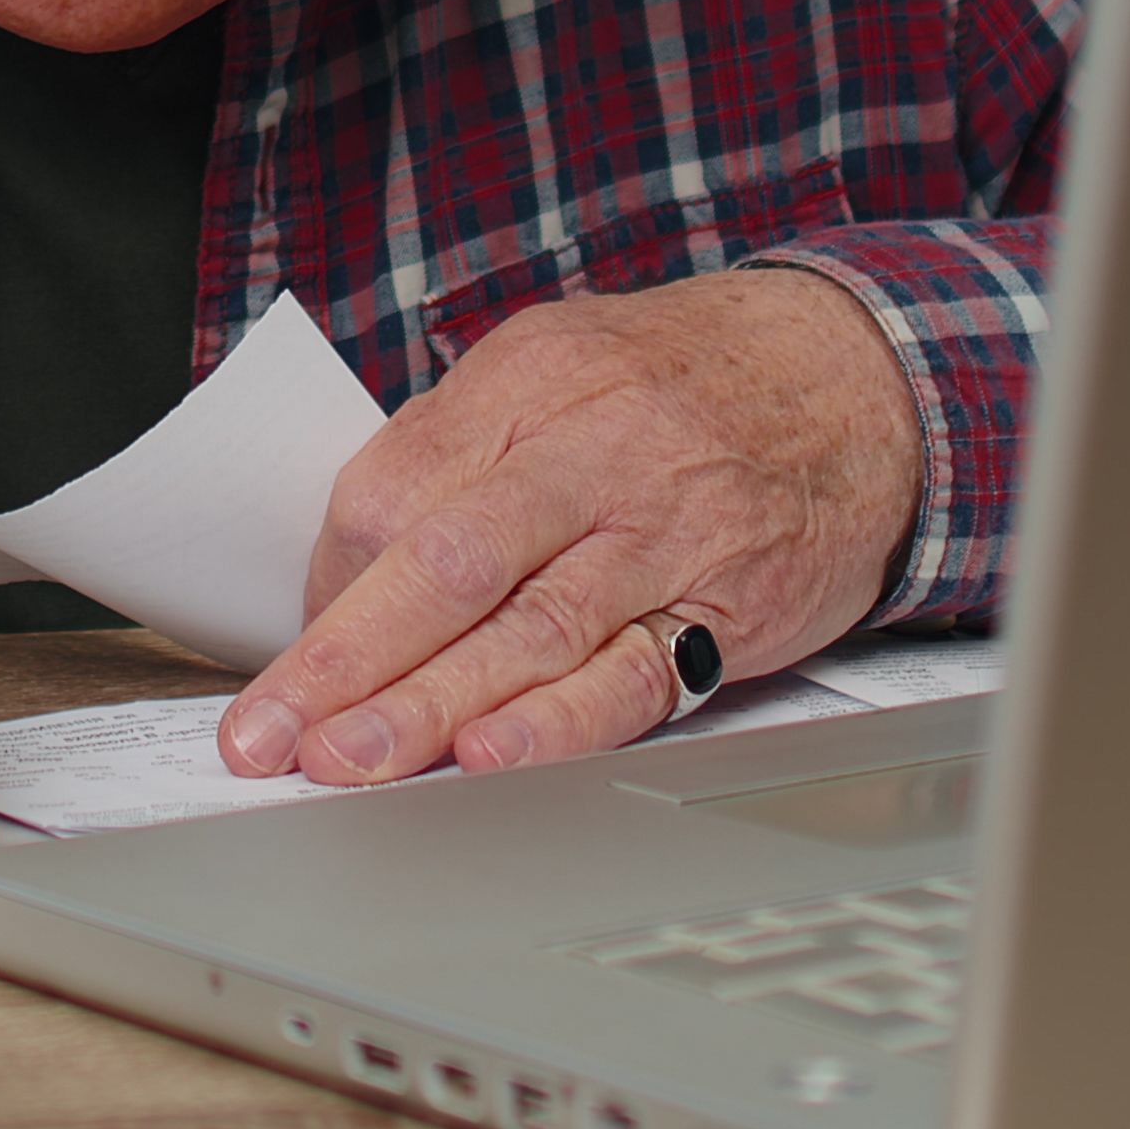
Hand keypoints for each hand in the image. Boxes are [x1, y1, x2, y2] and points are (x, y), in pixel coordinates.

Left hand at [215, 267, 915, 787]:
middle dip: (342, 660)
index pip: (390, 489)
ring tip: (348, 766)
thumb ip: (462, 452)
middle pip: (443, 562)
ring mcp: (663, 534)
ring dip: (426, 709)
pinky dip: (558, 723)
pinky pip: (630, 675)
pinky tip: (491, 758)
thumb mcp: (563, 362)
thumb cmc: (685, 380)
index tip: (291, 658)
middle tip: (269, 738)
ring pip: (527, 630)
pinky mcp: (724, 608)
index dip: (326, 586)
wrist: (861, 376)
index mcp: (531, 380)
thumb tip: (350, 568)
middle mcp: (594, 452)